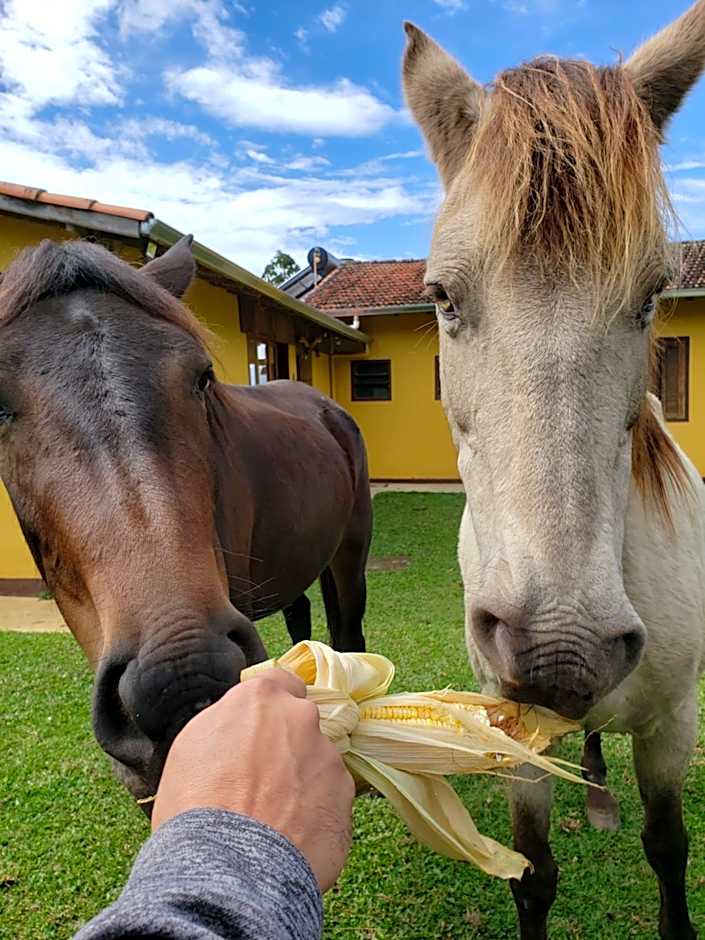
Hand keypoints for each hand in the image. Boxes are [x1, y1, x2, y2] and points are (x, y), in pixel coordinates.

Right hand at [151, 669, 354, 891]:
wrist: (228, 870)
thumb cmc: (196, 807)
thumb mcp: (191, 747)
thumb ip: (227, 723)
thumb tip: (240, 727)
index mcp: (261, 699)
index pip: (280, 681)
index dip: (271, 707)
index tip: (262, 728)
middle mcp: (302, 718)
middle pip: (300, 723)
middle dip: (288, 744)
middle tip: (262, 781)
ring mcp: (328, 757)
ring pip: (318, 762)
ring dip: (303, 781)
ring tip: (274, 819)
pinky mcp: (345, 797)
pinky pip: (331, 798)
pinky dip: (316, 813)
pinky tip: (292, 838)